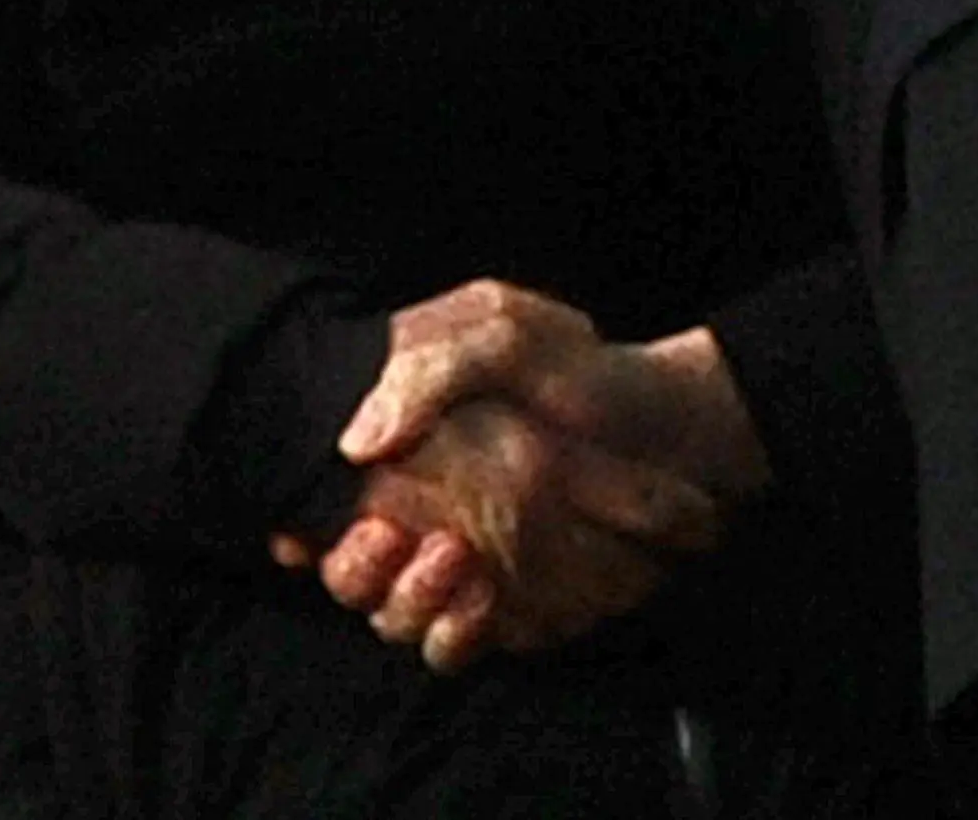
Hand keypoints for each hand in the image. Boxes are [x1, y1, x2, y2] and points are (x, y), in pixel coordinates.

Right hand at [280, 281, 763, 670]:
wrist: (677, 430)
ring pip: (396, 618)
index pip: (326, 499)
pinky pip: (458, 645)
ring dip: (407, 602)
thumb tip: (354, 443)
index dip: (303, 522)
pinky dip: (458, 635)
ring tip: (453, 558)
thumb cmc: (585, 372)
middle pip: (350, 571)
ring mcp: (462, 566)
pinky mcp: (505, 609)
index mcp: (408, 442)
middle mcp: (423, 511)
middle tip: (386, 537)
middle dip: (355, 568)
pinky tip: (484, 601)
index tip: (301, 532)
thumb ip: (427, 371)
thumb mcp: (506, 332)